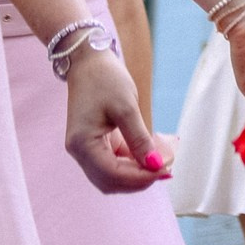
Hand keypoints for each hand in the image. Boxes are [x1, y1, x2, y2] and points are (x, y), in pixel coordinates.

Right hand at [62, 47, 165, 194]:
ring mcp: (83, 149)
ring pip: (110, 175)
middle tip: (166, 170)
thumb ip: (140, 139)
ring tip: (161, 163)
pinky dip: (130, 163)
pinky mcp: (92, 143)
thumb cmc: (106, 80)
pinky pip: (111, 162)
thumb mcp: (127, 108)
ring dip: (134, 174)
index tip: (165, 172)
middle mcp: (79, 151)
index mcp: (83, 144)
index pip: (112, 174)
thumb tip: (156, 165)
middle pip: (109, 181)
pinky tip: (149, 156)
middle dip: (138, 180)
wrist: (88, 63)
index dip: (140, 178)